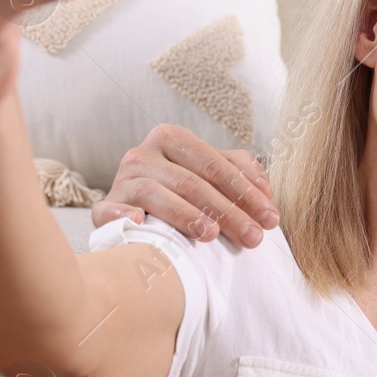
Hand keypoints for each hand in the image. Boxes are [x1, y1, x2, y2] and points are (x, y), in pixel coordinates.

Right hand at [91, 123, 277, 245]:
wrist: (135, 209)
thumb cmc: (184, 191)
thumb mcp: (214, 174)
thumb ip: (242, 172)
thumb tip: (265, 191)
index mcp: (173, 139)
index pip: (215, 165)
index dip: (246, 192)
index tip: (271, 218)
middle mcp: (144, 154)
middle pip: (192, 183)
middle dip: (228, 211)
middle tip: (253, 237)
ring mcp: (122, 180)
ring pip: (157, 194)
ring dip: (186, 215)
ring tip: (211, 234)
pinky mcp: (105, 206)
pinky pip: (110, 210)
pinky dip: (123, 215)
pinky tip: (139, 221)